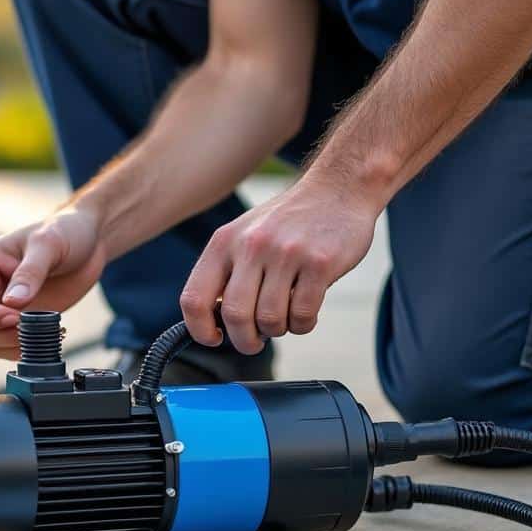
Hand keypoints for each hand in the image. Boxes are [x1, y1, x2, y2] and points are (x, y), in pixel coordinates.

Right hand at [0, 207, 106, 359]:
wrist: (88, 242)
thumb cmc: (64, 232)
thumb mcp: (49, 243)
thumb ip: (30, 272)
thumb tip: (12, 303)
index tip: (18, 318)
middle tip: (30, 329)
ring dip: (12, 346)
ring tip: (44, 331)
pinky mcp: (17, 324)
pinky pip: (7, 349)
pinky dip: (25, 350)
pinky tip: (49, 335)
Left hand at [180, 175, 378, 353]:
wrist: (338, 189)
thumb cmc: (288, 223)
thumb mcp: (244, 236)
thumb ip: (226, 274)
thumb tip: (212, 322)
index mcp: (225, 241)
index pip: (194, 298)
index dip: (200, 330)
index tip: (215, 339)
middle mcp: (251, 245)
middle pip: (235, 316)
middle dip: (245, 340)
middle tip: (255, 340)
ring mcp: (286, 253)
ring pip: (271, 320)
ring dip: (278, 330)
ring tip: (285, 316)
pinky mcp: (319, 263)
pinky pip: (302, 315)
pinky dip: (303, 325)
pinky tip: (306, 311)